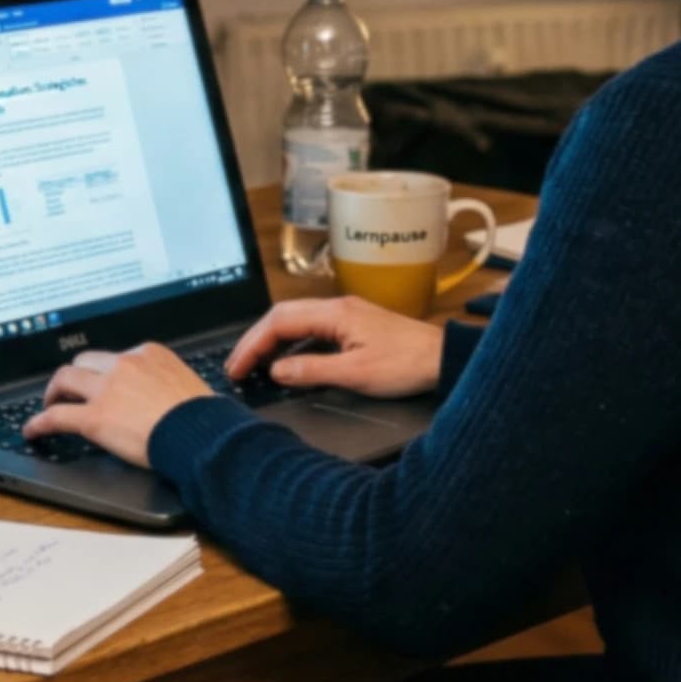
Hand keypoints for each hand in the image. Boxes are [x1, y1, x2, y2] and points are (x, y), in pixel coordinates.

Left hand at [22, 343, 216, 466]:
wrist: (201, 432)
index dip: (104, 371)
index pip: (116, 356)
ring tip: (49, 404)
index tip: (102, 381)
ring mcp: (106, 389)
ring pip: (65, 379)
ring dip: (54, 391)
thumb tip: (165, 398)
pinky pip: (57, 416)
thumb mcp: (187, 384)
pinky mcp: (94, 417)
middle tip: (69, 389)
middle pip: (85, 360)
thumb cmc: (203, 416)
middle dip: (75, 374)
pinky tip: (33, 430)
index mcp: (149, 353)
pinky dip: (39, 422)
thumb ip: (167, 383)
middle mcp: (124, 364)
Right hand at [225, 297, 443, 399]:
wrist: (444, 359)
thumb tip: (276, 372)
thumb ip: (312, 371)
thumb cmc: (407, 364)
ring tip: (254, 366)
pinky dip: (292, 344)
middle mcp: (338, 307)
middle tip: (236, 366)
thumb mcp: (356, 374)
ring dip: (272, 342)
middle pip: (283, 316)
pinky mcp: (355, 325)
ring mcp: (347, 315)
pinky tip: (288, 363)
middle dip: (255, 340)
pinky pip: (312, 330)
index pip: (279, 322)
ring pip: (297, 322)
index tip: (237, 367)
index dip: (252, 345)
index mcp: (335, 313)